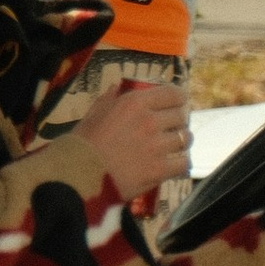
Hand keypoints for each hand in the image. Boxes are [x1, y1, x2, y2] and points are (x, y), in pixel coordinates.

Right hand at [73, 80, 189, 194]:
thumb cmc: (81, 145)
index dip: (177, 99)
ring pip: (186, 138)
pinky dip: (181, 164)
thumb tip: (117, 87)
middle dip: (178, 122)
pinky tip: (174, 165)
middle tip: (171, 129)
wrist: (78, 178)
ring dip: (181, 142)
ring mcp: (156, 145)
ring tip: (173, 147)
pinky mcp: (159, 169)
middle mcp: (150, 120)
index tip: (176, 104)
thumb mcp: (92, 115)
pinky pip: (184, 163)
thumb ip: (108, 100)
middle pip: (181, 116)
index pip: (173, 94)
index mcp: (134, 103)